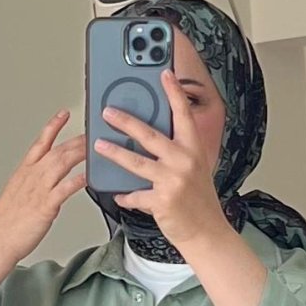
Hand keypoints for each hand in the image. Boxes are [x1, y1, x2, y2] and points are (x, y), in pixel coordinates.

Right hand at [0, 111, 87, 262]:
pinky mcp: (46, 205)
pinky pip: (65, 188)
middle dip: (76, 139)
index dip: (53, 126)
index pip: (40, 142)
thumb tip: (42, 183)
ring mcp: (39, 190)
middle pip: (57, 150)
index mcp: (24, 172)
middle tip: (92, 132)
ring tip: (95, 147)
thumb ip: (31, 184)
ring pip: (62, 163)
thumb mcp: (16, 194)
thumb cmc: (6, 223)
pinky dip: (78, 180)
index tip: (64, 114)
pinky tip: (89, 176)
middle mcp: (32, 177)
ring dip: (80, 153)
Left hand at [93, 69, 225, 250]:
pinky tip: (118, 193)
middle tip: (108, 112)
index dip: (174, 92)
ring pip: (136, 162)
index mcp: (194, 149)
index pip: (183, 114)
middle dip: (126, 121)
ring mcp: (173, 181)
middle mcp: (184, 161)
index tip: (164, 73)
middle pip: (150, 135)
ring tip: (98, 144)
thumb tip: (150, 135)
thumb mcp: (195, 168)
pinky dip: (125, 195)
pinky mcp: (162, 201)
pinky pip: (135, 195)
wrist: (206, 232)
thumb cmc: (198, 200)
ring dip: (114, 153)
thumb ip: (177, 150)